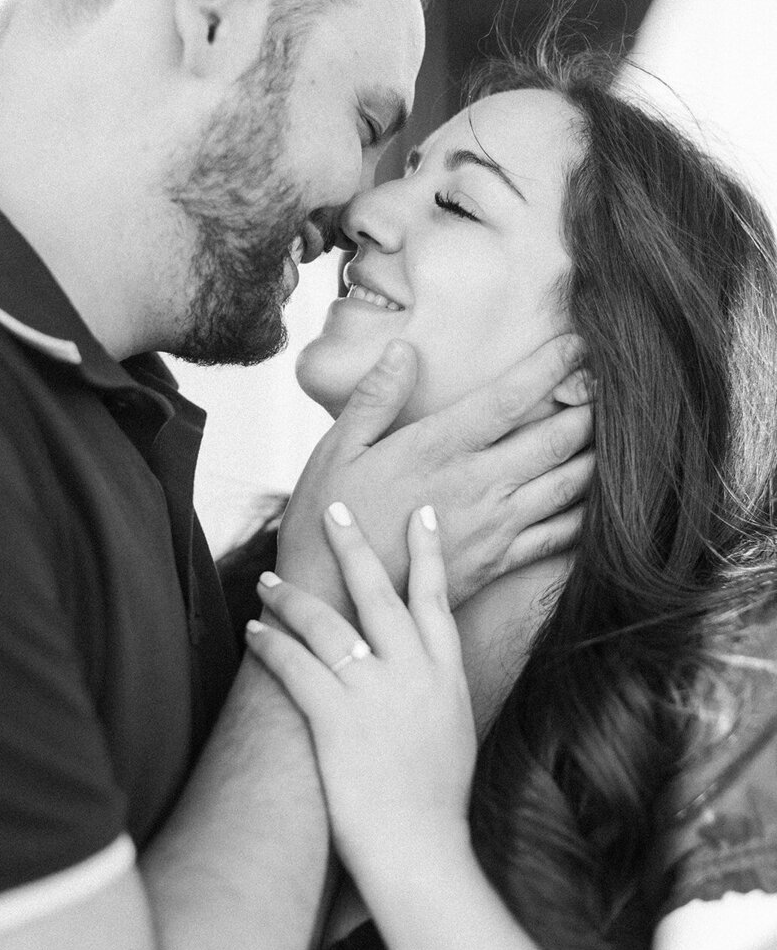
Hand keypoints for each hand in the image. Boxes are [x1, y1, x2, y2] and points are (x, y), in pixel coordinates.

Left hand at [248, 504, 476, 876]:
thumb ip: (436, 691)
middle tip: (334, 510)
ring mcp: (375, 692)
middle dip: (354, 546)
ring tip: (268, 579)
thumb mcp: (454, 731)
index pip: (435, 597)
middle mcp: (413, 671)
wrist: (422, 851)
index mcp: (446, 674)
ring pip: (327, 623)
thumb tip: (419, 670)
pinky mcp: (336, 718)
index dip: (426, 553)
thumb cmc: (436, 803)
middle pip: (378, 592)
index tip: (419, 514)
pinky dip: (271, 644)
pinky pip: (295, 666)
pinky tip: (254, 630)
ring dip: (292, 597)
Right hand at [277, 335, 592, 605]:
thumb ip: (375, 398)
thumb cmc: (328, 521)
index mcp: (438, 448)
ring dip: (597, 455)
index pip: (510, 398)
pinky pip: (558, 537)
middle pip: (554, 439)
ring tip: (621, 431)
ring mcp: (493, 528)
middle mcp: (477, 485)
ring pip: (567, 486)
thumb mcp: (336, 450)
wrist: (334, 606)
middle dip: (591, 407)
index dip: (551, 366)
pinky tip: (602, 500)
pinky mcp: (497, 564)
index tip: (580, 342)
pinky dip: (587, 515)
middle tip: (618, 382)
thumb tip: (406, 349)